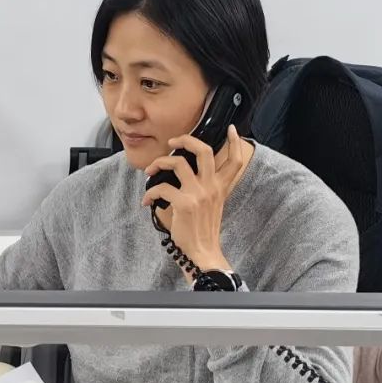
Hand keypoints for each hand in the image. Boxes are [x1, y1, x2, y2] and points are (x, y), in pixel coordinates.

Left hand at [141, 124, 246, 272]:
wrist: (203, 253)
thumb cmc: (203, 230)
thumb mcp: (212, 205)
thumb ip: (205, 188)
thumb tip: (184, 174)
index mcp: (220, 187)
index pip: (234, 161)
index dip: (234, 142)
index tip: (231, 129)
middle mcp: (211, 187)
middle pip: (204, 150)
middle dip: (186, 139)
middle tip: (173, 141)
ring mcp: (198, 194)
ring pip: (178, 162)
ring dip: (160, 163)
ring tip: (151, 171)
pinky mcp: (184, 204)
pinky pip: (162, 187)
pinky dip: (150, 192)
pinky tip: (147, 200)